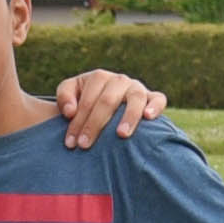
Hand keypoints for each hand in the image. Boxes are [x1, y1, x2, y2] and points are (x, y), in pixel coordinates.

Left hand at [48, 66, 172, 144]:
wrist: (106, 102)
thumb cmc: (85, 101)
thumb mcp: (71, 93)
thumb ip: (64, 97)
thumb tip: (70, 111)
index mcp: (99, 77)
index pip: (87, 99)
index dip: (78, 121)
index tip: (71, 142)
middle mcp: (119, 80)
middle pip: (107, 100)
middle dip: (95, 124)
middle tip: (85, 145)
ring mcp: (137, 88)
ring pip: (135, 98)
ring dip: (128, 116)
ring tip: (121, 135)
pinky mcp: (152, 97)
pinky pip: (159, 99)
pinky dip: (155, 106)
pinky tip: (148, 117)